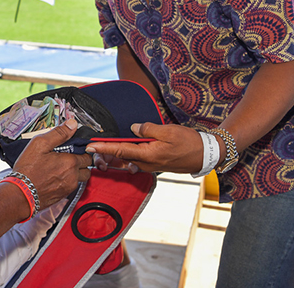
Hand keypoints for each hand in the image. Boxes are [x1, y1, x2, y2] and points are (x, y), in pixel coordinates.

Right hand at [12, 118, 91, 207]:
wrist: (20, 194)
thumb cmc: (28, 170)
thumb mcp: (40, 144)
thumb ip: (59, 133)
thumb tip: (72, 124)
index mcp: (70, 162)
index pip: (87, 155)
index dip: (81, 150)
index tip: (73, 149)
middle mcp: (73, 176)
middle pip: (87, 168)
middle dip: (81, 162)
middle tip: (67, 157)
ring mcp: (68, 188)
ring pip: (80, 178)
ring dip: (75, 172)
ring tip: (60, 167)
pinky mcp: (62, 196)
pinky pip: (71, 187)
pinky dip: (67, 181)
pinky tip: (54, 176)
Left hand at [85, 123, 203, 173]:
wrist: (204, 156)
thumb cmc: (188, 142)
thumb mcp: (169, 131)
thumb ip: (149, 129)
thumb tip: (133, 128)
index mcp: (148, 154)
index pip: (120, 150)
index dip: (103, 148)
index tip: (89, 145)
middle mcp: (146, 163)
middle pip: (119, 158)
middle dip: (104, 153)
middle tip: (90, 147)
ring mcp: (149, 166)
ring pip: (126, 161)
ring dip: (113, 156)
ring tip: (100, 150)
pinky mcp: (153, 165)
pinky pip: (134, 161)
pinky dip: (124, 157)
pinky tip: (119, 153)